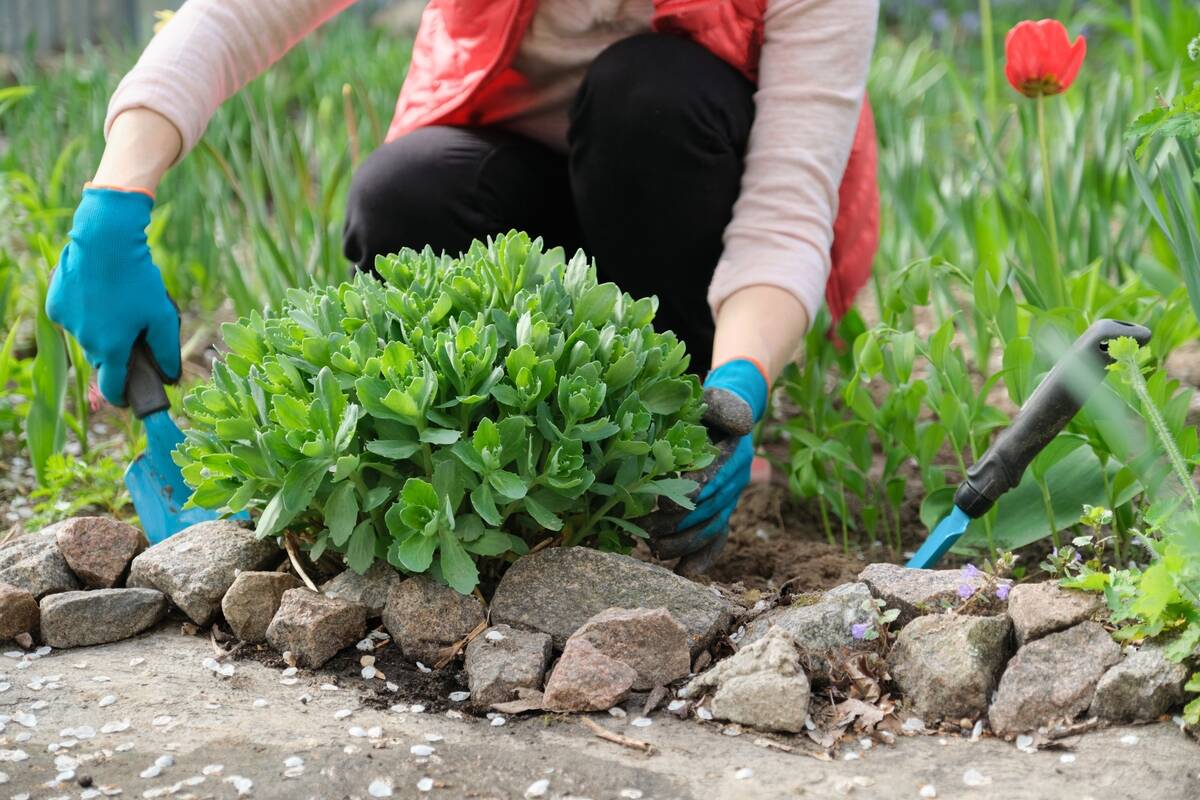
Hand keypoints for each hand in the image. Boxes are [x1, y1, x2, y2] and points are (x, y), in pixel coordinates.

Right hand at [46, 186, 180, 404]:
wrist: (106, 242)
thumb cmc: (138, 280)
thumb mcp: (162, 316)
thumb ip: (167, 351)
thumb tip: (171, 376)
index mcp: (110, 349)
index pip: (113, 387)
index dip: (122, 396)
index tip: (129, 398)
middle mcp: (84, 341)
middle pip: (102, 359)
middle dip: (116, 355)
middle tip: (132, 337)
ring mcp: (66, 323)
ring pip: (87, 338)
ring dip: (101, 332)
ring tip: (117, 307)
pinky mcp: (55, 304)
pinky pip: (73, 319)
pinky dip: (85, 314)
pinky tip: (98, 295)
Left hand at [645, 358, 767, 574]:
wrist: (727, 419)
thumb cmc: (712, 407)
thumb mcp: (717, 400)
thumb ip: (725, 407)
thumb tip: (743, 423)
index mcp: (734, 453)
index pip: (717, 473)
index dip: (698, 487)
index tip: (673, 501)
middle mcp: (736, 480)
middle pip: (710, 507)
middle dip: (679, 521)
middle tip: (648, 530)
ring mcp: (729, 500)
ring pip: (710, 527)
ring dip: (683, 542)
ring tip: (653, 548)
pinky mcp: (721, 512)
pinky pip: (716, 539)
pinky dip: (702, 558)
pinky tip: (684, 573)